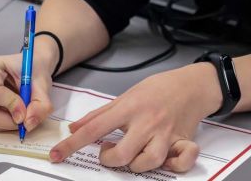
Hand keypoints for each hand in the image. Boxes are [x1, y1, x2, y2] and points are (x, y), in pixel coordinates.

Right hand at [0, 52, 54, 133]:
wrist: (33, 68)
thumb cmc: (35, 69)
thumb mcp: (43, 83)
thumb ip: (40, 104)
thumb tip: (28, 124)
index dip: (11, 105)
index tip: (26, 109)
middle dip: (8, 120)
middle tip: (26, 119)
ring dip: (7, 123)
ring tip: (22, 112)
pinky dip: (3, 125)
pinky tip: (14, 113)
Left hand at [50, 64, 219, 172]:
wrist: (192, 84)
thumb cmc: (159, 88)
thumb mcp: (126, 95)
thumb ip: (99, 114)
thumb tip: (74, 128)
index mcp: (130, 107)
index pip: (94, 128)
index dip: (72, 144)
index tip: (58, 154)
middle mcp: (147, 121)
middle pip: (122, 154)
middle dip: (109, 159)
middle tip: (109, 151)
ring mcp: (166, 133)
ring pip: (148, 162)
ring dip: (137, 165)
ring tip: (134, 155)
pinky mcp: (183, 141)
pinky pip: (181, 161)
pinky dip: (174, 166)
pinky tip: (166, 160)